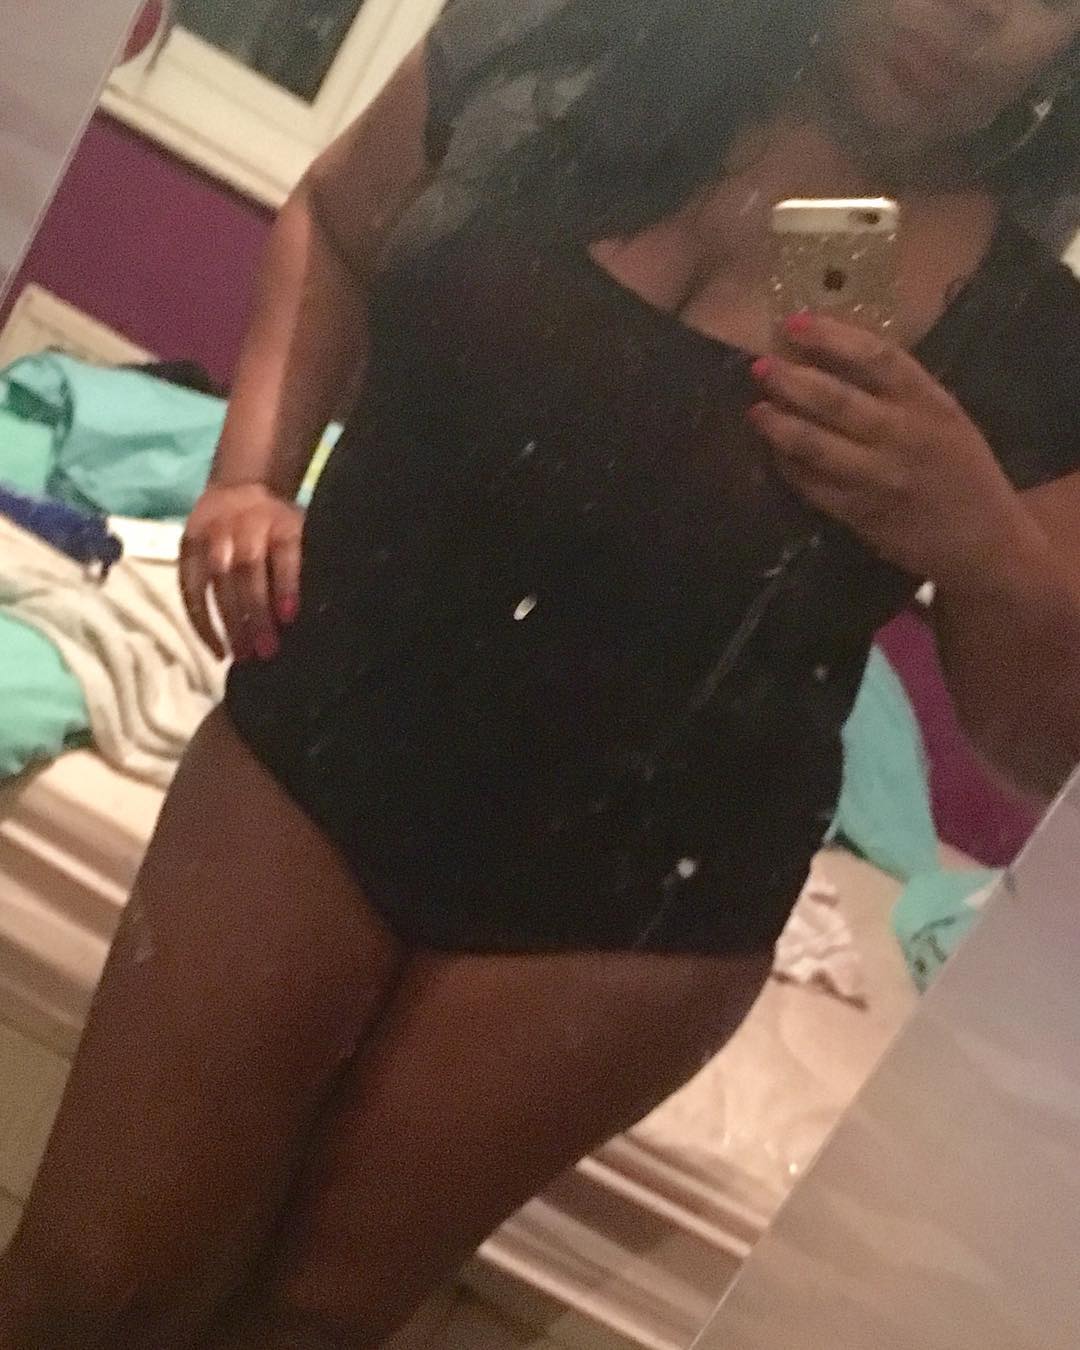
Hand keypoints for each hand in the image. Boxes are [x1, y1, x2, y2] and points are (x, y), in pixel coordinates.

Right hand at [180, 483, 302, 660]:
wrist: (240, 487)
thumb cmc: (281, 525)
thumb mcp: (302, 532)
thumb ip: (307, 563)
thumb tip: (322, 615)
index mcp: (280, 522)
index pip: (283, 551)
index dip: (286, 583)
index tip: (289, 617)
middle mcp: (244, 525)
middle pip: (247, 569)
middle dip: (256, 612)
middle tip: (267, 650)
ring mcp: (212, 535)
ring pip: (217, 580)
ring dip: (229, 621)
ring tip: (243, 655)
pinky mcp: (187, 548)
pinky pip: (190, 589)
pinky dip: (201, 622)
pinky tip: (217, 649)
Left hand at [746, 313, 1025, 582]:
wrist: (984, 540)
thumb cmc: (962, 469)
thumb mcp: (943, 417)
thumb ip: (898, 391)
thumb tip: (831, 354)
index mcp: (929, 403)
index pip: (876, 357)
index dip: (830, 336)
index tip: (794, 322)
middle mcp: (903, 436)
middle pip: (835, 400)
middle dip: (790, 380)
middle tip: (760, 366)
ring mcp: (878, 478)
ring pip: (815, 446)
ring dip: (779, 425)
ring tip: (757, 410)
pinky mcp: (860, 514)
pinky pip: (812, 486)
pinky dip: (788, 467)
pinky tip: (774, 452)